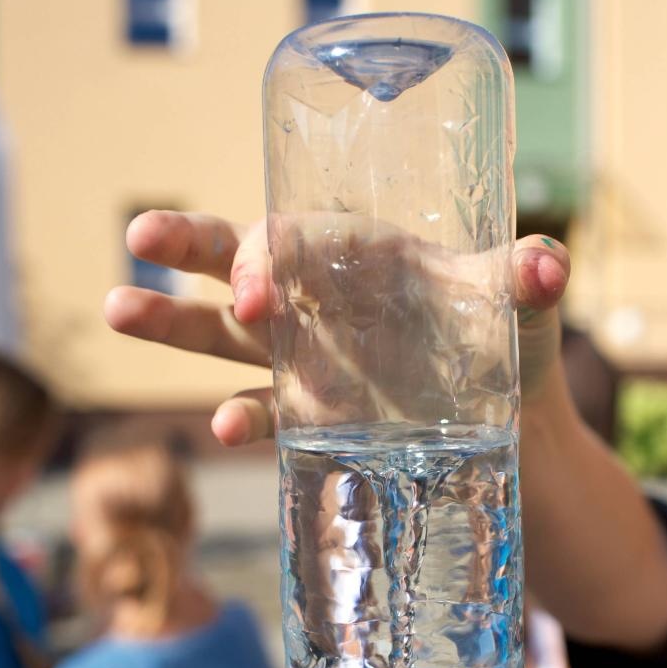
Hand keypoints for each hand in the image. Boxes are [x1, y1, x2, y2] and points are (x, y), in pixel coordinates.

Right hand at [106, 211, 569, 445]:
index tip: (255, 293)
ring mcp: (304, 361)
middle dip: (187, 248)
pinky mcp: (310, 417)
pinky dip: (240, 418)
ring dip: (170, 323)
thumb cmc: (509, 345)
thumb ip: (528, 277)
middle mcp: (317, 302)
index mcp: (356, 256)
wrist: (512, 423)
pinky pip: (261, 412)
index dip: (262, 254)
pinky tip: (224, 429)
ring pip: (221, 335)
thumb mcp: (519, 307)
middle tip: (140, 237)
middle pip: (236, 264)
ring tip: (119, 308)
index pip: (292, 237)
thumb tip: (547, 265)